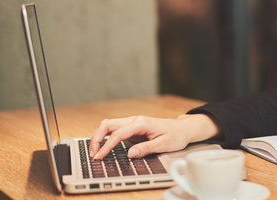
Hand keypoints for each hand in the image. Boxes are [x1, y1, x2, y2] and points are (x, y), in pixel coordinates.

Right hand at [89, 114, 219, 159]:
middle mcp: (135, 120)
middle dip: (97, 138)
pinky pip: (114, 130)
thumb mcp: (164, 144)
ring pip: (109, 125)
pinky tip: (103, 147)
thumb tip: (130, 153)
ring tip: (96, 152)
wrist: (183, 128)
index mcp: (142, 123)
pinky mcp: (132, 128)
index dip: (107, 146)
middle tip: (94, 154)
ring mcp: (133, 123)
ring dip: (99, 136)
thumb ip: (147, 148)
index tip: (100, 156)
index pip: (118, 134)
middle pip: (108, 124)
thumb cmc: (176, 135)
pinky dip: (105, 137)